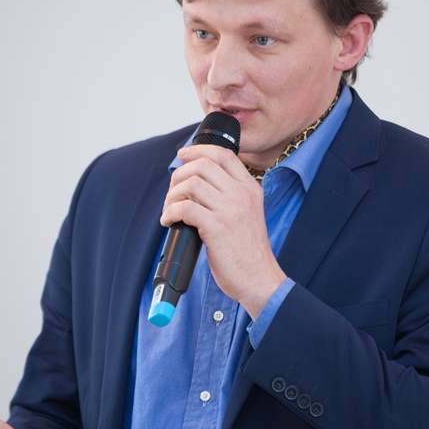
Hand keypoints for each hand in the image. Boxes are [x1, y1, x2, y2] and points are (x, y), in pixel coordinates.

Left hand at [161, 144, 285, 317]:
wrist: (259, 279)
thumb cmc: (247, 252)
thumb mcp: (247, 214)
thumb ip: (229, 196)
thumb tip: (194, 184)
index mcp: (251, 188)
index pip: (224, 154)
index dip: (199, 150)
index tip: (183, 155)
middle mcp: (242, 194)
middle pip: (202, 165)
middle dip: (179, 175)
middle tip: (172, 193)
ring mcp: (231, 209)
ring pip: (191, 184)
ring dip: (172, 196)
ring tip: (169, 211)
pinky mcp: (217, 226)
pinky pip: (184, 208)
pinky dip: (170, 212)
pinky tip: (168, 222)